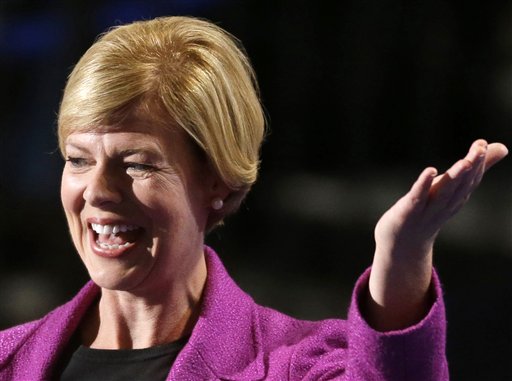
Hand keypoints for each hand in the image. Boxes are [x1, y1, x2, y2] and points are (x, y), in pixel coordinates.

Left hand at [366, 139, 507, 330]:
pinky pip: (417, 199)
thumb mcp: (448, 191)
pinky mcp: (405, 212)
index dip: (479, 165)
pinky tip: (429, 173)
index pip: (468, 182)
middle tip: (482, 149)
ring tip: (463, 159)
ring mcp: (423, 210)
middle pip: (459, 187)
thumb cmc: (425, 215)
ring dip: (452, 177)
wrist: (401, 244)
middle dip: (470, 169)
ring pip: (441, 194)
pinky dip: (423, 187)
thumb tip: (500, 149)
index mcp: (451, 200)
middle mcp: (441, 206)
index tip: (489, 145)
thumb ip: (472, 172)